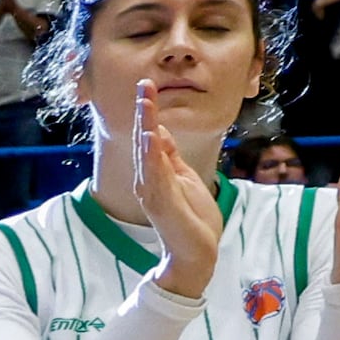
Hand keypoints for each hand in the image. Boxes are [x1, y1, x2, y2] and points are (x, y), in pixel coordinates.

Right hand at [136, 84, 224, 301]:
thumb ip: (171, 158)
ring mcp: (153, 191)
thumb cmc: (192, 219)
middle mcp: (148, 179)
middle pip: (145, 139)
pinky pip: (156, 174)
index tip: (147, 87)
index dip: (149, 111)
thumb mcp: (185, 179)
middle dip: (145, 111)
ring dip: (146, 127)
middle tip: (144, 85)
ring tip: (146, 104)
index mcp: (156, 173)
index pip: (151, 136)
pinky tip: (150, 138)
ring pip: (147, 153)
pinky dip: (152, 155)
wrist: (196, 253)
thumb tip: (158, 133)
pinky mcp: (161, 202)